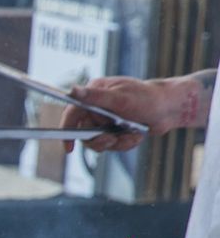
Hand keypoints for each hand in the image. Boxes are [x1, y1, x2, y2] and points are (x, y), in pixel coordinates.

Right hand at [60, 75, 194, 151]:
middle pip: (84, 132)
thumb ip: (95, 97)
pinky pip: (111, 145)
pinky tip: (136, 135)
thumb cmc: (148, 99)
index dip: (67, 130)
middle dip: (101, 139)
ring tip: (132, 136)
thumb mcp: (120, 98)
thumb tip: (72, 90)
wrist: (171, 109)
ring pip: (98, 141)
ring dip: (116, 143)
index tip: (69, 147)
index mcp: (95, 93)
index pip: (72, 113)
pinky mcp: (114, 129)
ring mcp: (105, 119)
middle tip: (114, 139)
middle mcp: (97, 106)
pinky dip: (124, 144)